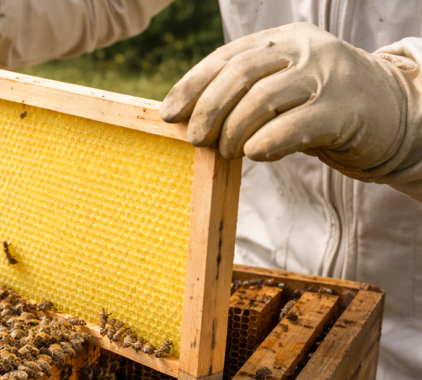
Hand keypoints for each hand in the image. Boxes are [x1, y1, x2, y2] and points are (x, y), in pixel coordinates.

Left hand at [160, 22, 411, 179]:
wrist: (397, 113)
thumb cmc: (326, 105)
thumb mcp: (286, 87)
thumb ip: (247, 93)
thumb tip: (190, 119)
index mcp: (285, 40)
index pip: (227, 57)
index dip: (192, 85)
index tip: (168, 113)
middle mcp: (305, 50)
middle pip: (240, 74)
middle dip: (207, 109)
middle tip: (194, 138)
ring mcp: (326, 77)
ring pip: (261, 99)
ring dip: (233, 130)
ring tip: (225, 151)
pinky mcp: (342, 111)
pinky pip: (292, 126)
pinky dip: (265, 143)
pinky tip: (253, 153)